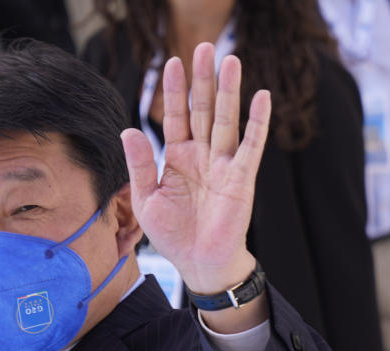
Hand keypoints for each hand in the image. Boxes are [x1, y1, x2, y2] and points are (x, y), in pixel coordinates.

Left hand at [120, 42, 270, 295]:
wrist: (198, 263)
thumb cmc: (172, 234)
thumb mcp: (146, 199)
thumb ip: (139, 165)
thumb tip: (128, 130)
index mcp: (177, 158)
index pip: (175, 117)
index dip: (174, 91)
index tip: (171, 62)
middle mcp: (201, 155)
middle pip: (202, 109)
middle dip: (202, 80)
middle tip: (203, 47)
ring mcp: (223, 164)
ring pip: (226, 120)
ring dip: (228, 91)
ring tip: (229, 60)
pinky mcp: (241, 178)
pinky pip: (250, 145)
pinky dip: (257, 122)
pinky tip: (261, 96)